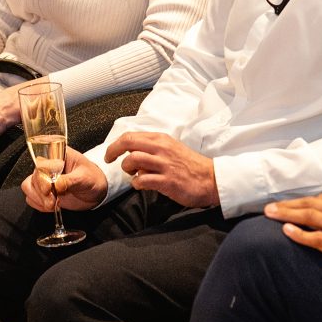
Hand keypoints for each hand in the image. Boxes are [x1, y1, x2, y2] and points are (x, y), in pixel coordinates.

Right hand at [19, 143, 105, 212]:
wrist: (97, 191)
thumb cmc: (92, 178)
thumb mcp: (84, 178)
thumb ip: (69, 181)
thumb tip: (56, 185)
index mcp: (57, 155)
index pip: (41, 164)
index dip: (41, 177)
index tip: (48, 189)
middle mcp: (48, 166)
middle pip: (33, 177)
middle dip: (41, 193)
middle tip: (53, 202)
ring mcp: (44, 179)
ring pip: (28, 187)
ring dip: (39, 199)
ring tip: (53, 205)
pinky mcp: (43, 192)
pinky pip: (31, 198)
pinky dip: (39, 205)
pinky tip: (52, 206)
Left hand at [104, 130, 218, 208]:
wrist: (211, 179)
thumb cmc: (190, 165)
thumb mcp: (171, 148)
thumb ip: (153, 147)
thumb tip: (132, 151)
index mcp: (162, 139)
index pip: (131, 135)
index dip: (115, 144)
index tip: (111, 153)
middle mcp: (162, 149)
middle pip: (128, 143)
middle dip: (113, 151)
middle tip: (109, 160)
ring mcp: (165, 165)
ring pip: (133, 160)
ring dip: (127, 169)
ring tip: (133, 174)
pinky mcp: (167, 181)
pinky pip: (143, 180)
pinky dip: (137, 183)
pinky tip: (141, 185)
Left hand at [263, 194, 321, 285]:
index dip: (305, 201)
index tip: (291, 204)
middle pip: (312, 204)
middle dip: (289, 205)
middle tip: (270, 206)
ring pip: (311, 217)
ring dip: (287, 215)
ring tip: (270, 214)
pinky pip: (318, 240)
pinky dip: (300, 234)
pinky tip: (286, 232)